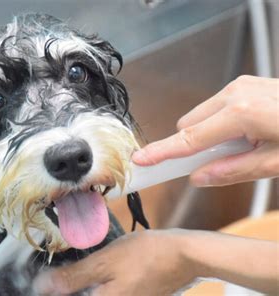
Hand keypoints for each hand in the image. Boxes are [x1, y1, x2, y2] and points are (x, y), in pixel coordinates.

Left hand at [33, 230, 195, 295]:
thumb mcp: (104, 262)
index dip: (55, 290)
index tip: (43, 281)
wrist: (183, 255)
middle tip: (57, 273)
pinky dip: (94, 284)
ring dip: (80, 285)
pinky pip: (104, 292)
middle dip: (68, 288)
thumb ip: (73, 277)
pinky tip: (93, 270)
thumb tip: (41, 287)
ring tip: (73, 270)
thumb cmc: (144, 256)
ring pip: (92, 294)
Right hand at [132, 75, 278, 185]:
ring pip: (201, 116)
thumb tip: (199, 178)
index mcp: (242, 114)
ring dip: (210, 134)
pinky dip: (222, 124)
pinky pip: (216, 107)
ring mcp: (241, 86)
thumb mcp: (277, 163)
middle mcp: (236, 93)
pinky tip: (249, 132)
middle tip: (221, 161)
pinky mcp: (246, 85)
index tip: (140, 161)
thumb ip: (233, 171)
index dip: (162, 153)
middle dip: (195, 145)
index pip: (190, 139)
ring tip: (245, 145)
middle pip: (190, 125)